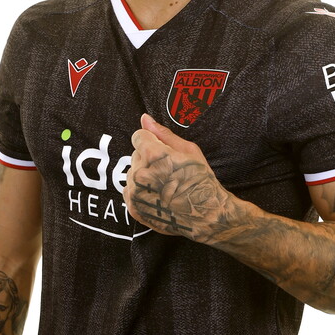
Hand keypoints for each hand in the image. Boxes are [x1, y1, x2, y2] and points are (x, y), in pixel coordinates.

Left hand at [124, 114, 235, 242]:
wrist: (205, 215)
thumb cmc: (200, 180)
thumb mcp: (188, 150)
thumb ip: (162, 133)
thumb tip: (144, 118)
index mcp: (153, 156)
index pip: (138, 136)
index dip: (151, 140)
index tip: (163, 149)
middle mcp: (140, 174)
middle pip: (136, 154)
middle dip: (149, 157)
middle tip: (169, 169)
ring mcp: (135, 193)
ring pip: (132, 172)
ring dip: (144, 173)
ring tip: (165, 183)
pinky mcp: (134, 208)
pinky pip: (129, 189)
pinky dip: (141, 189)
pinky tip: (158, 194)